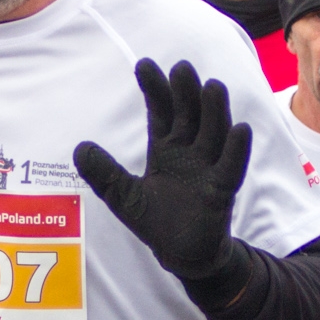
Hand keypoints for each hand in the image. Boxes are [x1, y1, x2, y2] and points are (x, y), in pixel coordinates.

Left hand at [73, 59, 250, 284]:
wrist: (182, 254)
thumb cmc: (156, 221)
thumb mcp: (123, 196)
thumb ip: (104, 173)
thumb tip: (79, 149)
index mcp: (166, 149)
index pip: (161, 112)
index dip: (154, 90)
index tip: (144, 64)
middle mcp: (190, 152)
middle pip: (190, 116)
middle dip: (186, 93)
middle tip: (181, 67)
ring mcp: (208, 169)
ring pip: (214, 134)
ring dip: (215, 112)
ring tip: (213, 87)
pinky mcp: (222, 191)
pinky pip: (231, 168)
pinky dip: (236, 150)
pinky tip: (240, 129)